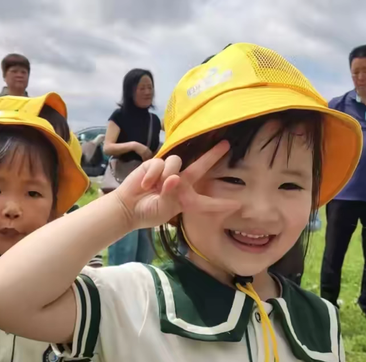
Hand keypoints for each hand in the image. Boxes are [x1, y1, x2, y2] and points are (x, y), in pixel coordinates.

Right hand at [115, 140, 239, 229]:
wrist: (128, 208)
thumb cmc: (148, 212)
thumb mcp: (164, 208)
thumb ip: (171, 194)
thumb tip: (174, 177)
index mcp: (186, 198)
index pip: (206, 201)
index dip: (220, 203)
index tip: (237, 205)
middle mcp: (180, 182)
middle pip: (200, 166)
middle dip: (212, 155)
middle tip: (226, 145)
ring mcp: (167, 172)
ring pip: (176, 162)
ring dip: (166, 174)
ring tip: (153, 188)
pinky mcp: (154, 164)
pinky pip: (159, 163)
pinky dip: (152, 174)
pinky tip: (145, 184)